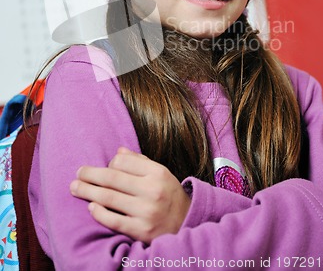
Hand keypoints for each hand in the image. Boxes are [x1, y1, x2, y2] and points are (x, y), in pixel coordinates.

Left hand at [70, 147, 190, 242]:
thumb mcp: (160, 172)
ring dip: (88, 191)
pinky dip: (99, 213)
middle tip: (77, 173)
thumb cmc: (168, 193)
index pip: (123, 162)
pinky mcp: (141, 231)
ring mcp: (146, 212)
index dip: (109, 163)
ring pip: (109, 198)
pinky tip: (91, 207)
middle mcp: (152, 190)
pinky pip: (114, 220)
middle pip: (112, 178)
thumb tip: (118, 152)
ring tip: (75, 188)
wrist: (186, 223)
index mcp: (157, 172)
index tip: (103, 167)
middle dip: (90, 175)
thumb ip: (139, 161)